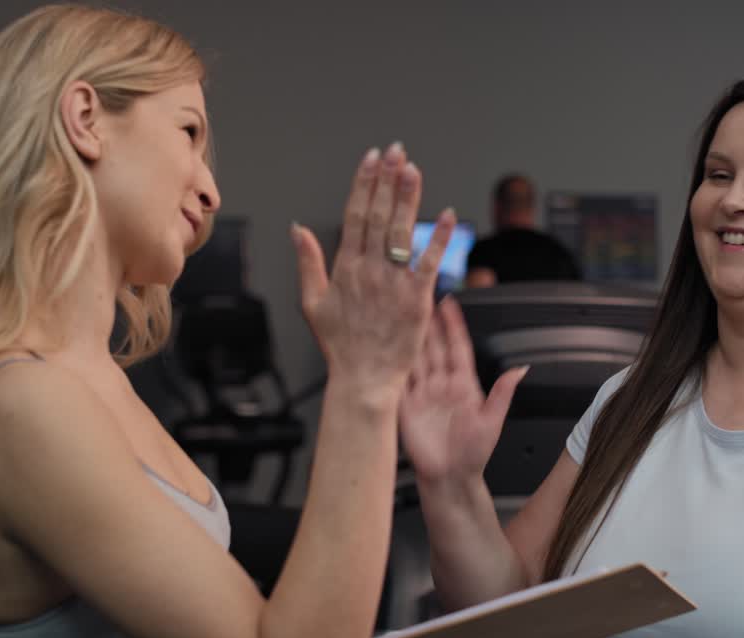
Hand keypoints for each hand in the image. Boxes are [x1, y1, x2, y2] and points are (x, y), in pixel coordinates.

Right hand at [292, 143, 452, 398]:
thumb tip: (297, 228)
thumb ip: (307, 262)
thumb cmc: (340, 346)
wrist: (363, 379)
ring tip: (413, 169)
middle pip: (380, 216)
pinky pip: (430, 263)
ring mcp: (394, 284)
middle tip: (396, 152)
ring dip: (408, 198)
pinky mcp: (417, 300)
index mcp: (345, 268)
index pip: (355, 214)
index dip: (365, 184)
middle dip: (388, 180)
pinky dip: (438, 238)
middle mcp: (369, 270)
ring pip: (402, 232)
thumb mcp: (311, 303)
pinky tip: (446, 215)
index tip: (372, 159)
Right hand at [399, 296, 528, 485]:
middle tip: (417, 297)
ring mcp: (422, 394)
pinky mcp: (404, 407)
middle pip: (432, 346)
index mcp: (464, 384)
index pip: (457, 346)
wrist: (451, 478)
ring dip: (407, 337)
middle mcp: (441, 385)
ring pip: (414, 358)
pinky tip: (385, 347)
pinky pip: (398, 380)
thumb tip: (520, 369)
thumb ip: (502, 393)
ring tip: (398, 314)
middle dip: (426, 322)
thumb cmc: (473, 454)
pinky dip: (391, 363)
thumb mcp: (493, 421)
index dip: (453, 324)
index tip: (449, 302)